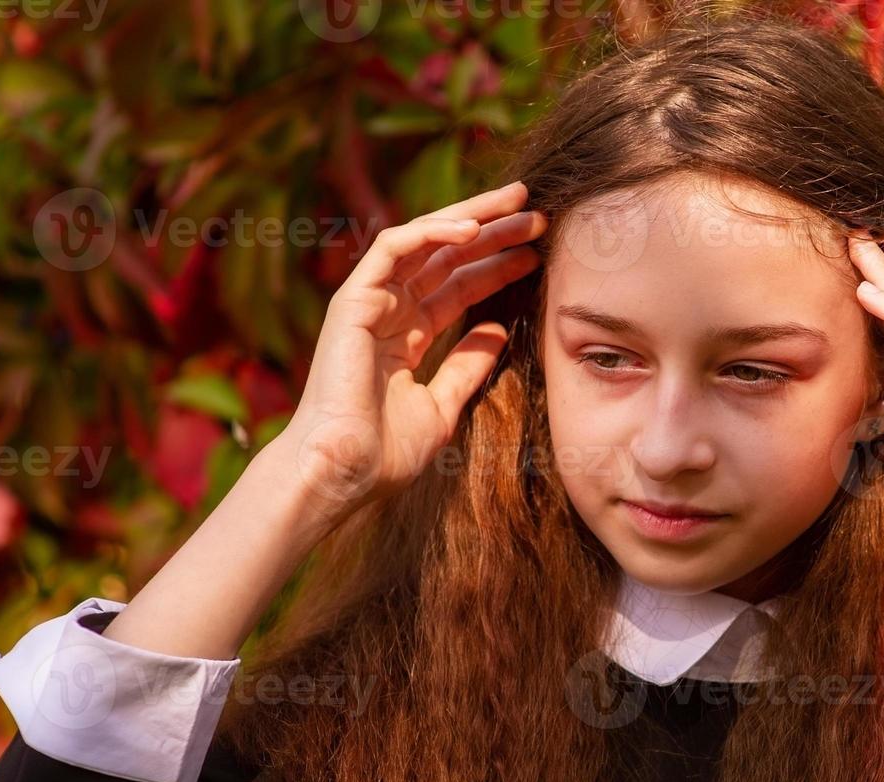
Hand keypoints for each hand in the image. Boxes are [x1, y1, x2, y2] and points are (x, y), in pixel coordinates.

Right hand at [279, 180, 546, 523]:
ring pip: (423, 241)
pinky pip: (393, 248)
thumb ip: (468, 365)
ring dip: (471, 219)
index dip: (495, 267)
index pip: (456, 287)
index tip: (537, 255)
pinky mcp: (354, 299)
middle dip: (491, 233)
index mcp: (405, 336)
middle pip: (445, 257)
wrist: (345, 473)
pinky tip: (472, 229)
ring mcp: (369, 302)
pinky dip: (431, 232)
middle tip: (537, 215)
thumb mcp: (443, 404)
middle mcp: (387, 312)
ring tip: (517, 205)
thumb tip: (498, 328)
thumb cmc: (385, 453)